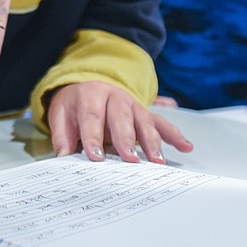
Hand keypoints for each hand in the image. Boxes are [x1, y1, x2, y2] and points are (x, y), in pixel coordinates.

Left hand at [47, 81, 193, 163]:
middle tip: (130, 160)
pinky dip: (174, 134)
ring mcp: (133, 104)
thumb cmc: (75, 105)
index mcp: (91, 95)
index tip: (96, 158)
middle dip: (126, 139)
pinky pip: (161, 122)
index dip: (93, 137)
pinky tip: (186, 146)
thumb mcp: (61, 113)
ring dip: (152, 141)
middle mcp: (115, 97)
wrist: (88, 85)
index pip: (92, 117)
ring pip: (144, 121)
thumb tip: (63, 157)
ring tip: (157, 161)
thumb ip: (62, 135)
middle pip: (121, 118)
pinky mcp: (145, 113)